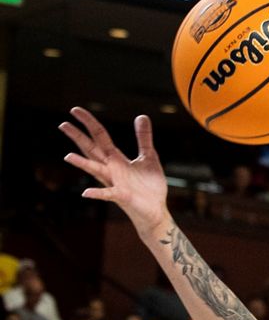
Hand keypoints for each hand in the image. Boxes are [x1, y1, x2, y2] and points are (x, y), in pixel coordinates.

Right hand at [60, 107, 168, 235]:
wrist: (155, 210)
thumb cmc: (149, 186)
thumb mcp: (149, 157)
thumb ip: (143, 138)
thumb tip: (141, 116)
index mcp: (116, 159)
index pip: (99, 136)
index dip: (89, 123)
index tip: (74, 110)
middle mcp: (111, 169)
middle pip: (92, 149)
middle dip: (78, 137)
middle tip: (62, 124)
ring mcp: (115, 183)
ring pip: (96, 171)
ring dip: (83, 164)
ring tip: (67, 156)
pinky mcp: (122, 196)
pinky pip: (107, 194)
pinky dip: (97, 193)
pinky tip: (85, 193)